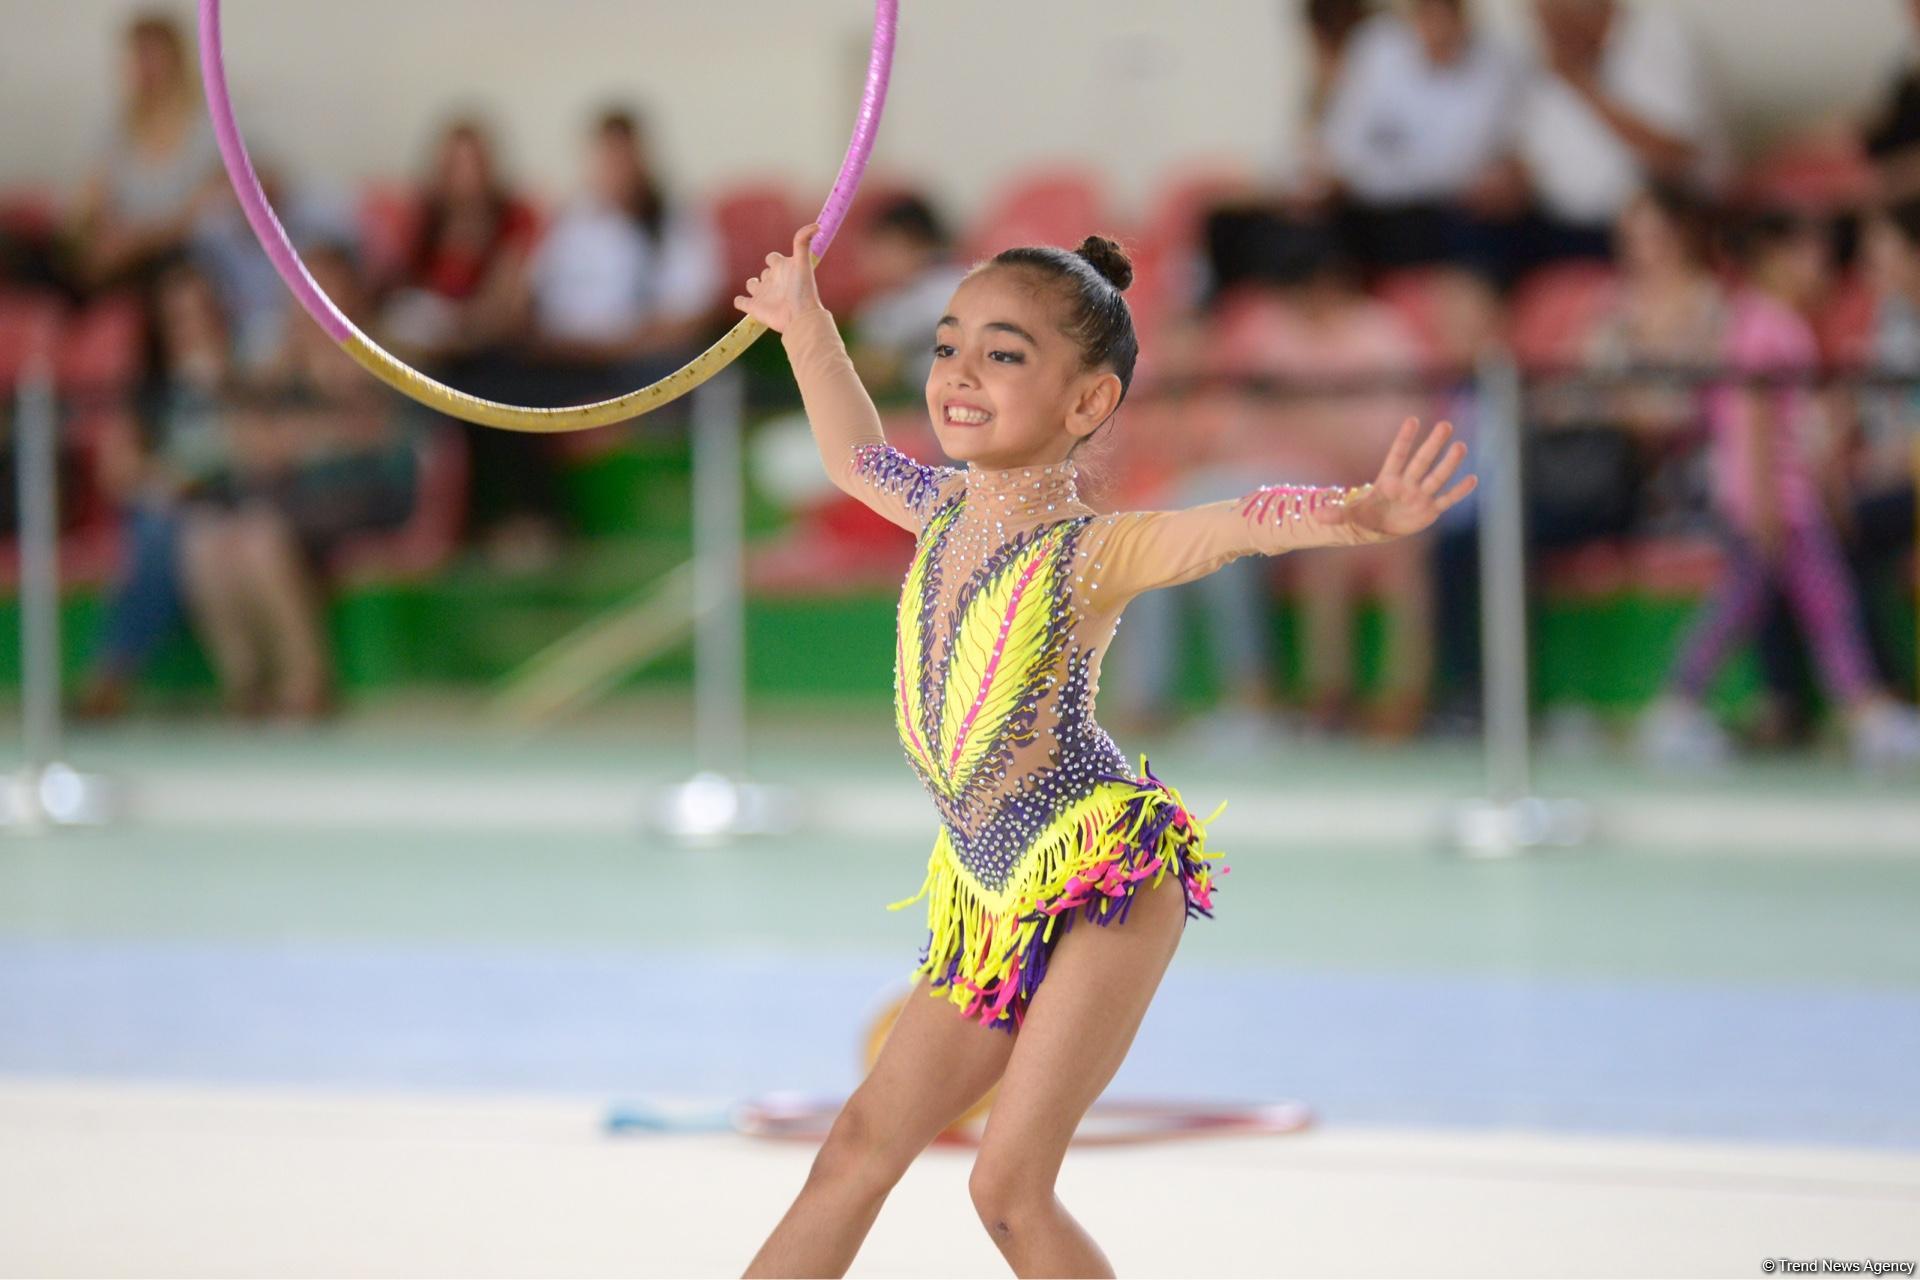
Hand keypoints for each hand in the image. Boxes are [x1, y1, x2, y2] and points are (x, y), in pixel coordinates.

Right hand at [733, 222, 825, 334]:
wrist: (799, 316)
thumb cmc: (802, 289)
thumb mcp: (802, 261)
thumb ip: (803, 241)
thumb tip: (817, 225)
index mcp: (783, 269)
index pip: (773, 258)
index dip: (773, 259)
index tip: (776, 261)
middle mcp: (773, 281)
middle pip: (764, 273)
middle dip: (765, 274)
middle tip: (772, 280)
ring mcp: (763, 295)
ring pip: (752, 285)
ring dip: (752, 285)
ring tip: (758, 289)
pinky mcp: (754, 307)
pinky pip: (741, 302)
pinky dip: (740, 301)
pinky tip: (744, 301)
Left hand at [1324, 418, 1476, 540]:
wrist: (1378, 528)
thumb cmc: (1363, 516)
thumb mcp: (1348, 517)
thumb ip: (1335, 514)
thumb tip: (1317, 516)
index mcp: (1387, 480)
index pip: (1397, 455)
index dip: (1404, 439)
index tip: (1412, 420)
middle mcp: (1407, 484)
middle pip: (1421, 461)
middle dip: (1432, 445)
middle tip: (1445, 425)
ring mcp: (1420, 496)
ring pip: (1437, 477)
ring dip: (1449, 463)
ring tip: (1461, 446)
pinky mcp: (1429, 510)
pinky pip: (1447, 499)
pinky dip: (1458, 492)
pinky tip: (1472, 479)